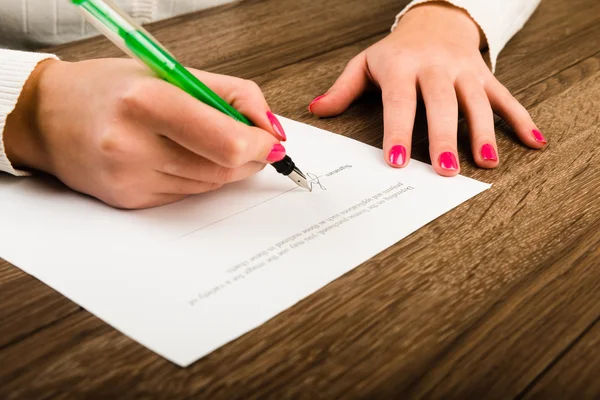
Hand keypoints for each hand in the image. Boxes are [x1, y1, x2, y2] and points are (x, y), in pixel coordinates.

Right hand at [4, 58, 286, 208]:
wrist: (48, 118)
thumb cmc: (109, 88)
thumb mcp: (169, 72)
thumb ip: (230, 94)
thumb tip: (270, 126)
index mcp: (146, 101)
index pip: (228, 141)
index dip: (261, 143)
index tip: (270, 137)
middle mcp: (133, 145)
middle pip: (224, 168)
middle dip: (250, 155)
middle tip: (252, 140)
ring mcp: (130, 179)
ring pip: (210, 184)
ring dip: (225, 166)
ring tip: (207, 140)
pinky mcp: (130, 201)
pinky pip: (187, 194)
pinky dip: (198, 177)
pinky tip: (179, 156)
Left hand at [308, 2, 546, 175]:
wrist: (434, 21)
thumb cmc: (396, 51)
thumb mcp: (366, 63)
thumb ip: (343, 88)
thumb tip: (317, 109)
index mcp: (402, 66)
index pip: (400, 101)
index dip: (398, 130)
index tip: (396, 160)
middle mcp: (435, 67)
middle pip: (442, 104)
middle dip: (444, 137)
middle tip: (445, 169)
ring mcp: (464, 71)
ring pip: (476, 102)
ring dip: (484, 132)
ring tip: (486, 162)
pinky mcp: (484, 76)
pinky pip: (505, 97)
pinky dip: (521, 119)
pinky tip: (534, 142)